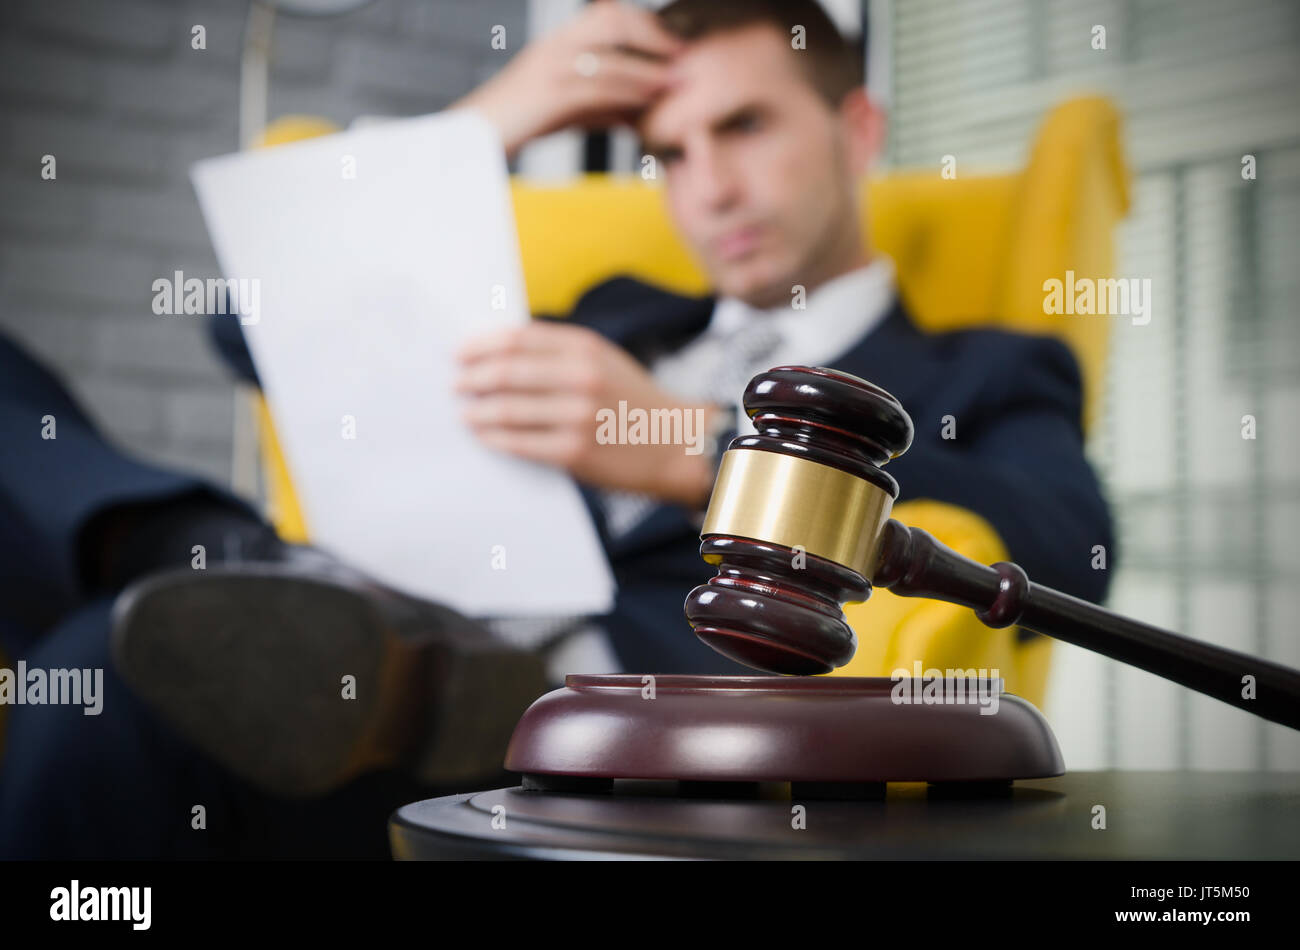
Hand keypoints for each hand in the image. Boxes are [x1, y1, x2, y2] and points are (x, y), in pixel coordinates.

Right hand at [450, 1, 684, 158]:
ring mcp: (550, 66)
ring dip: (648, 66)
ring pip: (609, 54)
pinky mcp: (549, 94)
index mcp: (559, 39)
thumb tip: (639, 115)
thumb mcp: (569, 109)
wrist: (476, 138)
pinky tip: (649, 100)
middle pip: (612, 20)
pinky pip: (597, 86)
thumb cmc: (523, 122)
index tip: (674, 41)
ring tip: (678, 79)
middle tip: (683, 53)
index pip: (608, 14)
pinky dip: (628, 91)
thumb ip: (603, 105)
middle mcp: (555, 44)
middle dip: (652, 34)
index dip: (645, 23)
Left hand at [456, 321, 718, 507]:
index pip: (517, 338)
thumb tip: (499, 351)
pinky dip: (494, 438)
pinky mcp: (574, 451)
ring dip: (477, 411)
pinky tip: (484, 435)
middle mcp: (581, 377)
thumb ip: (559, 351)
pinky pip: (519, 443)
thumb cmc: (632, 402)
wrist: (676, 444)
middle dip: (472, 378)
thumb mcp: (604, 360)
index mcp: (586, 347)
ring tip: (465, 413)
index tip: (460, 354)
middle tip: (456, 384)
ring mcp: (577, 415)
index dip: (480, 345)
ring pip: (507, 409)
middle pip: (506, 371)